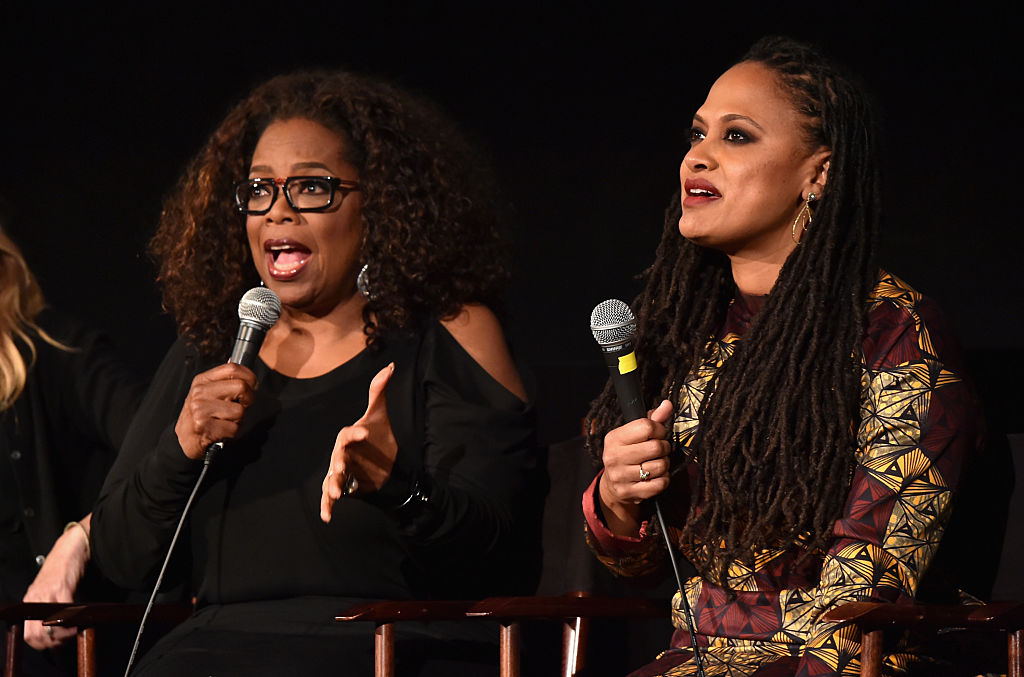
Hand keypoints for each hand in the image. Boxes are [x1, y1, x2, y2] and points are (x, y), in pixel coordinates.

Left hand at [22, 516, 90, 648]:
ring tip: (72, 632)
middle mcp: (35, 598)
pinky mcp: (62, 587)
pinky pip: (64, 612)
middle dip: (51, 643)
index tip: (54, 644)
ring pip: (48, 628)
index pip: (27, 634)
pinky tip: (78, 620)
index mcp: (30, 599)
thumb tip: (53, 626)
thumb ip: (48, 604)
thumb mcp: (49, 588)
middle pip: (35, 635)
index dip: (41, 644)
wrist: (71, 547)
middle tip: (64, 641)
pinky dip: (72, 622)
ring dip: (62, 635)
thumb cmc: (63, 566)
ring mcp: (48, 593)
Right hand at [174, 363, 257, 459]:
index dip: (250, 376)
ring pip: (240, 410)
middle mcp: (199, 393)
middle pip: (241, 387)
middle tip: (241, 406)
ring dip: (239, 419)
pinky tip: (222, 430)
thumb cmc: (200, 413)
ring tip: (227, 420)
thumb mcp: (206, 391)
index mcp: (202, 380)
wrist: (184, 438)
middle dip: (248, 399)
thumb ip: (222, 379)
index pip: (233, 368)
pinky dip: (233, 432)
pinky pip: (234, 428)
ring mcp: (200, 410)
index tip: (253, 385)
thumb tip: (236, 359)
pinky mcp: (204, 428)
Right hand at [320, 363, 397, 521]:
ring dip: (332, 485)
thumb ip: (379, 391)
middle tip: (341, 466)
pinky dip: (327, 506)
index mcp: (349, 437)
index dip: (355, 432)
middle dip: (338, 462)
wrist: (386, 466)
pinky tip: (327, 517)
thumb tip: (390, 366)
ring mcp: (340, 472)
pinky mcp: (343, 488)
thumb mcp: (379, 416)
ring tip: (336, 491)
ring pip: (331, 478)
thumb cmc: (378, 438)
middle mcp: (341, 454)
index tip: (365, 432)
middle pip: (336, 457)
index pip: (348, 433)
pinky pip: (330, 497)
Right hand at [597, 399, 673, 536]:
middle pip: (656, 447)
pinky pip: (660, 484)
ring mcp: (620, 476)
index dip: (659, 430)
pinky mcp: (629, 492)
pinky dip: (663, 479)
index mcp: (614, 438)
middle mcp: (614, 457)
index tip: (658, 434)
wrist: (613, 485)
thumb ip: (653, 419)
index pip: (646, 427)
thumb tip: (668, 404)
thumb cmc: (628, 453)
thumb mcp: (634, 434)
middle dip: (664, 448)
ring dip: (664, 464)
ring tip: (657, 463)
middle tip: (660, 450)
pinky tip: (656, 477)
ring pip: (660, 466)